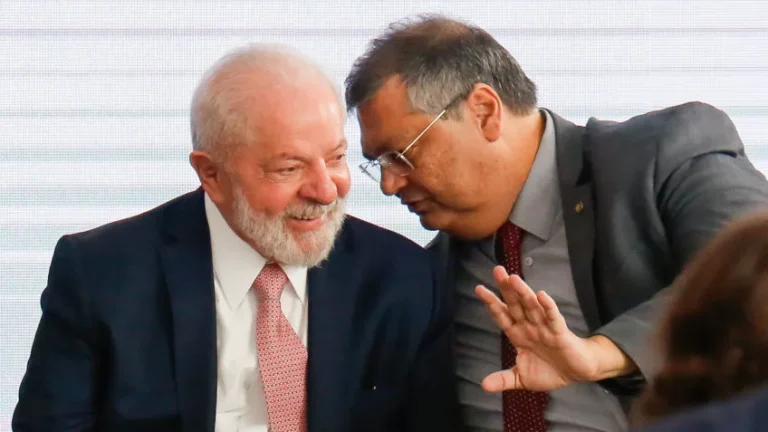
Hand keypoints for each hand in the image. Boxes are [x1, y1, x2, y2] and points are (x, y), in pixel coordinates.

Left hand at [475, 266, 634, 392]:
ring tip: (513, 279)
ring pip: (532, 307)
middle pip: (515, 304)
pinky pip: (553, 317)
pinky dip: (548, 307)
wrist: (576, 374)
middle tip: (497, 270)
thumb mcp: (522, 378)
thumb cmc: (549, 370)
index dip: (491, 303)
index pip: (502, 315)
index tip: (479, 288)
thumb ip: (503, 379)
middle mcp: (529, 326)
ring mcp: (544, 327)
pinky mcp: (560, 332)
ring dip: (524, 293)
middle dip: (505, 288)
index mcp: (518, 334)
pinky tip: (541, 295)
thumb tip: (483, 385)